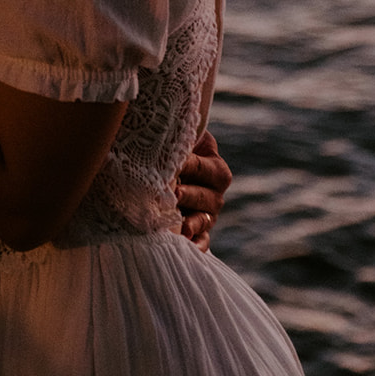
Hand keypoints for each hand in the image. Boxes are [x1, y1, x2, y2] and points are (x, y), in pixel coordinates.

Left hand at [175, 130, 231, 251]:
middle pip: (208, 197)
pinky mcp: (199, 233)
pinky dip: (196, 246)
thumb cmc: (168, 148)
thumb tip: (168, 127)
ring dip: (193, 223)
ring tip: (181, 225)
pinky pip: (202, 243)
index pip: (204, 168)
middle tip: (173, 192)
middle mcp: (215, 194)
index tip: (173, 164)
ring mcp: (208, 215)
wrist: (158, 166)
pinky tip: (186, 248)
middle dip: (190, 195)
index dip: (189, 166)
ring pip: (205, 221)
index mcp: (216, 168)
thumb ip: (179, 135)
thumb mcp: (179, 139)